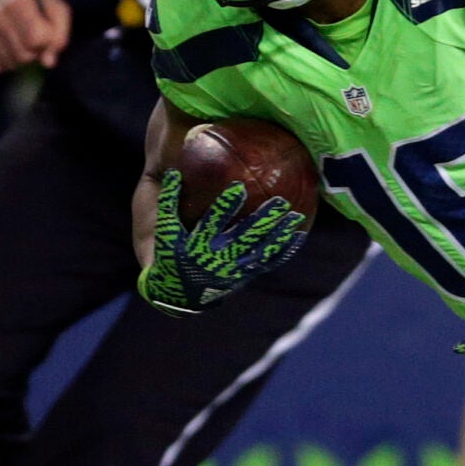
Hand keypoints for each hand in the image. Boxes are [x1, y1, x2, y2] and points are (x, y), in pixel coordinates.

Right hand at [0, 0, 71, 72]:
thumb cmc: (43, 4)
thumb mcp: (59, 12)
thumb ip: (59, 37)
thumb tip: (47, 63)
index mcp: (18, 3)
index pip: (35, 40)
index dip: (47, 41)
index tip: (48, 32)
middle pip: (22, 55)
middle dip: (36, 53)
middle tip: (38, 40)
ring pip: (10, 63)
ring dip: (24, 61)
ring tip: (27, 44)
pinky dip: (10, 63)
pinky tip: (15, 50)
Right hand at [136, 173, 307, 314]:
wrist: (179, 295)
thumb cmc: (171, 254)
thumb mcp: (164, 229)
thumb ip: (168, 201)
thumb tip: (174, 170)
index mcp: (196, 245)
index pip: (212, 223)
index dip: (225, 207)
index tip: (239, 187)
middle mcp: (217, 258)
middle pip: (244, 236)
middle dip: (262, 219)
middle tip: (280, 201)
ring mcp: (233, 269)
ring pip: (260, 251)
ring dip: (279, 235)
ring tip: (294, 216)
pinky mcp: (244, 275)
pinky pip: (268, 263)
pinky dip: (284, 250)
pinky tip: (299, 235)